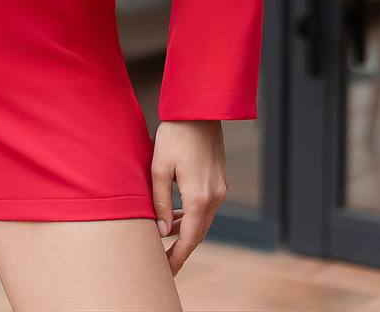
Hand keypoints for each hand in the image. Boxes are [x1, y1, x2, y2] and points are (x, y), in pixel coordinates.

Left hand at [150, 119, 228, 275]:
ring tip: (166, 237)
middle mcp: (215, 196)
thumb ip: (161, 201)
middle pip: (199, 232)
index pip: (190, 239)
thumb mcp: (160, 167)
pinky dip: (192, 214)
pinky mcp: (219, 179)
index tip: (167, 272)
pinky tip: (178, 214)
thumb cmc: (175, 134)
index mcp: (200, 197)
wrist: (199, 108)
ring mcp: (220, 188)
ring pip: (203, 219)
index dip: (178, 257)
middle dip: (181, 247)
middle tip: (164, 261)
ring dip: (186, 229)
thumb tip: (163, 230)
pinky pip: (206, 205)